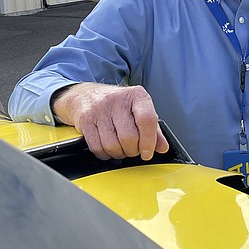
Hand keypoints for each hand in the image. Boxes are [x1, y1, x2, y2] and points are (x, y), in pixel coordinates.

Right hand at [52, 83, 169, 160]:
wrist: (86, 95)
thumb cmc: (117, 105)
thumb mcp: (139, 111)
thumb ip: (153, 130)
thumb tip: (162, 147)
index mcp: (136, 95)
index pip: (147, 120)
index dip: (149, 141)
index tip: (147, 152)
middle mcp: (117, 99)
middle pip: (129, 137)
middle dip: (132, 150)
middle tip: (132, 149)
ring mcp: (99, 109)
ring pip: (112, 145)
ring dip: (118, 153)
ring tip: (120, 148)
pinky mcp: (85, 120)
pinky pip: (97, 147)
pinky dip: (105, 154)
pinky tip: (108, 148)